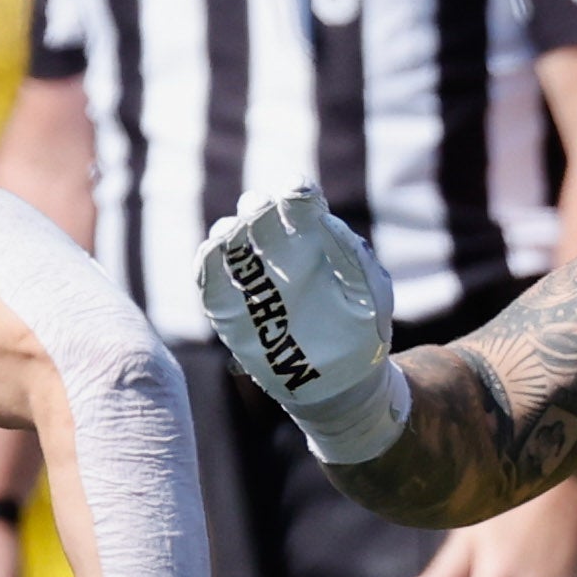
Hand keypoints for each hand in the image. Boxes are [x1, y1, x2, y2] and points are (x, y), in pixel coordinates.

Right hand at [196, 184, 404, 463]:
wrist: (344, 383)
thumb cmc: (362, 332)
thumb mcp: (371, 294)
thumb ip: (354, 257)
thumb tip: (326, 220)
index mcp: (315, 241)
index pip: (299, 205)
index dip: (295, 192)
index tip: (296, 192)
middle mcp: (280, 253)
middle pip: (257, 214)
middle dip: (255, 206)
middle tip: (259, 207)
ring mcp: (252, 279)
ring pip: (228, 240)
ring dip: (227, 230)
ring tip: (233, 231)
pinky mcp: (230, 308)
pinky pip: (209, 279)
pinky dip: (206, 262)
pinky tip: (212, 252)